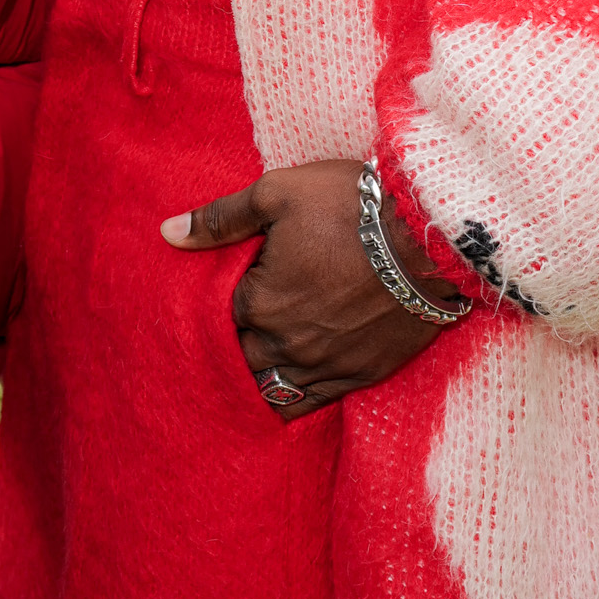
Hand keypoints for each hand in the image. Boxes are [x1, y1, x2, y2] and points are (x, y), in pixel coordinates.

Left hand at [161, 158, 462, 410]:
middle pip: (243, 354)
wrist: (431, 236)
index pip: (224, 312)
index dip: (235, 293)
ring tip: (260, 357)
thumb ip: (222, 218)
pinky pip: (312, 404)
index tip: (247, 277)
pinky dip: (292, 401)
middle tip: (251, 318)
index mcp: (259, 301)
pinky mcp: (362, 375)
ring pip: (272, 386)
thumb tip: (167, 233)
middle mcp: (286, 343)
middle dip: (241, 338)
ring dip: (261, 373)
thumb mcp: (278, 194)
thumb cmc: (351, 206)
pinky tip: (284, 395)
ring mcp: (325, 364)